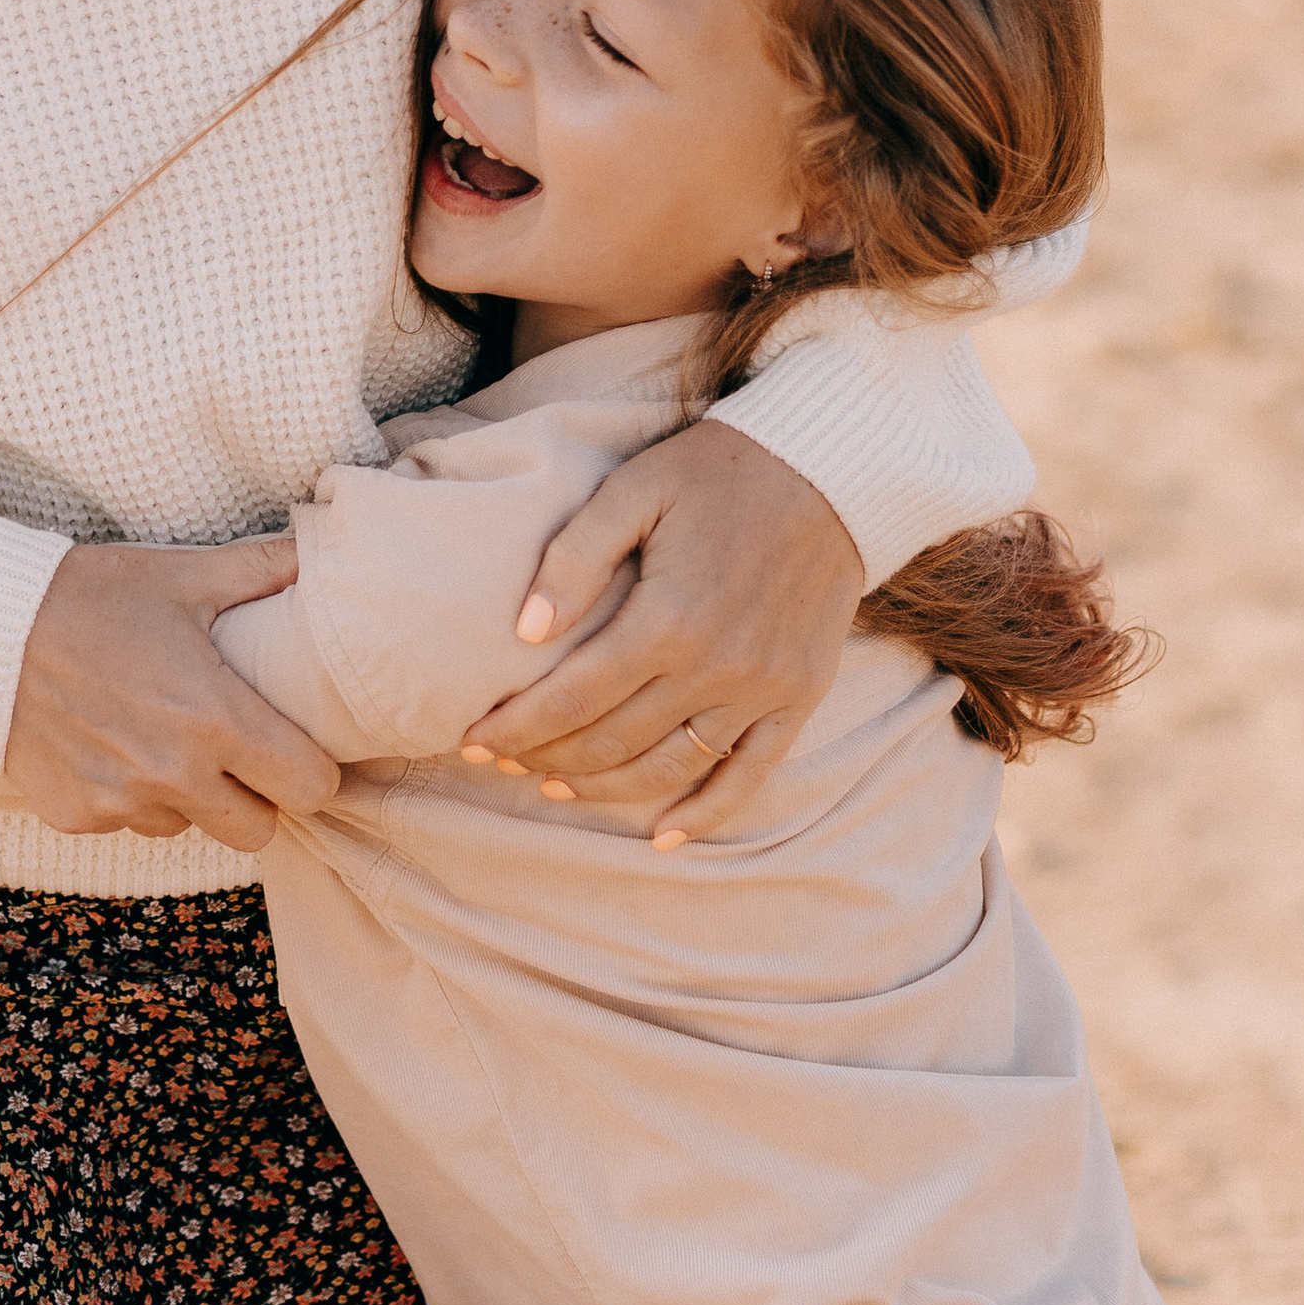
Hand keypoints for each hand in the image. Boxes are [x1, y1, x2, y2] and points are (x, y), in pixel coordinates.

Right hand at [5, 537, 341, 852]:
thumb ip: (261, 569)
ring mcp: (120, 803)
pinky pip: (128, 823)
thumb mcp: (181, 574)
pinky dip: (129, 796)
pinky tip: (109, 742)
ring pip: (190, 828)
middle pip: (258, 830)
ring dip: (190, 797)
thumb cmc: (89, 595)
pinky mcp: (76, 816)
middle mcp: (173, 774)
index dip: (312, 767)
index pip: (309, 786)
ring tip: (162, 735)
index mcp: (215, 718)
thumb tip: (316, 552)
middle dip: (257, 797)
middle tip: (236, 750)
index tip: (296, 744)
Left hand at [460, 424, 861, 843]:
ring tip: (554, 786)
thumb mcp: (636, 489)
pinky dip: (705, 814)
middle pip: (611, 742)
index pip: (570, 699)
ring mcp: (761, 691)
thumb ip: (576, 557)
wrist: (832, 469)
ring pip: (668, 770)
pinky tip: (662, 835)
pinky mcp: (797, 698)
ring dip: (604, 789)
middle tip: (502, 763)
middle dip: (544, 759)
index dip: (514, 729)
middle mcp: (714, 668)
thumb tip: (525, 630)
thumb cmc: (720, 471)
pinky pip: (749, 776)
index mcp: (666, 619)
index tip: (471, 741)